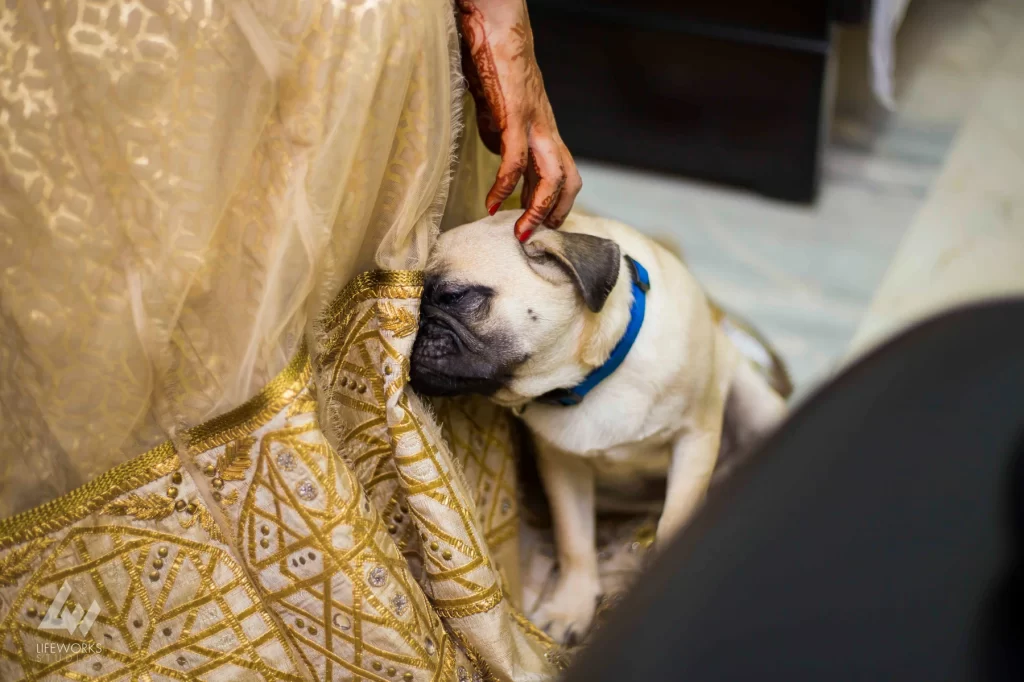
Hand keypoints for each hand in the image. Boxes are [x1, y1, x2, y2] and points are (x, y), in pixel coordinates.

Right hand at [457, 0, 581, 240]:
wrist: (494, 23)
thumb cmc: (493, 62)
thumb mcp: (498, 110)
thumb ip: (501, 134)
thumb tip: (498, 154)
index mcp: (543, 130)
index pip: (562, 174)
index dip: (554, 204)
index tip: (535, 226)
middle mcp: (545, 129)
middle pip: (568, 180)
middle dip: (554, 214)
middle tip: (534, 238)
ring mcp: (534, 121)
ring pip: (552, 175)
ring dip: (537, 210)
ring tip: (519, 232)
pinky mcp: (516, 113)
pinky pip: (517, 157)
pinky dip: (506, 184)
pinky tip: (493, 201)